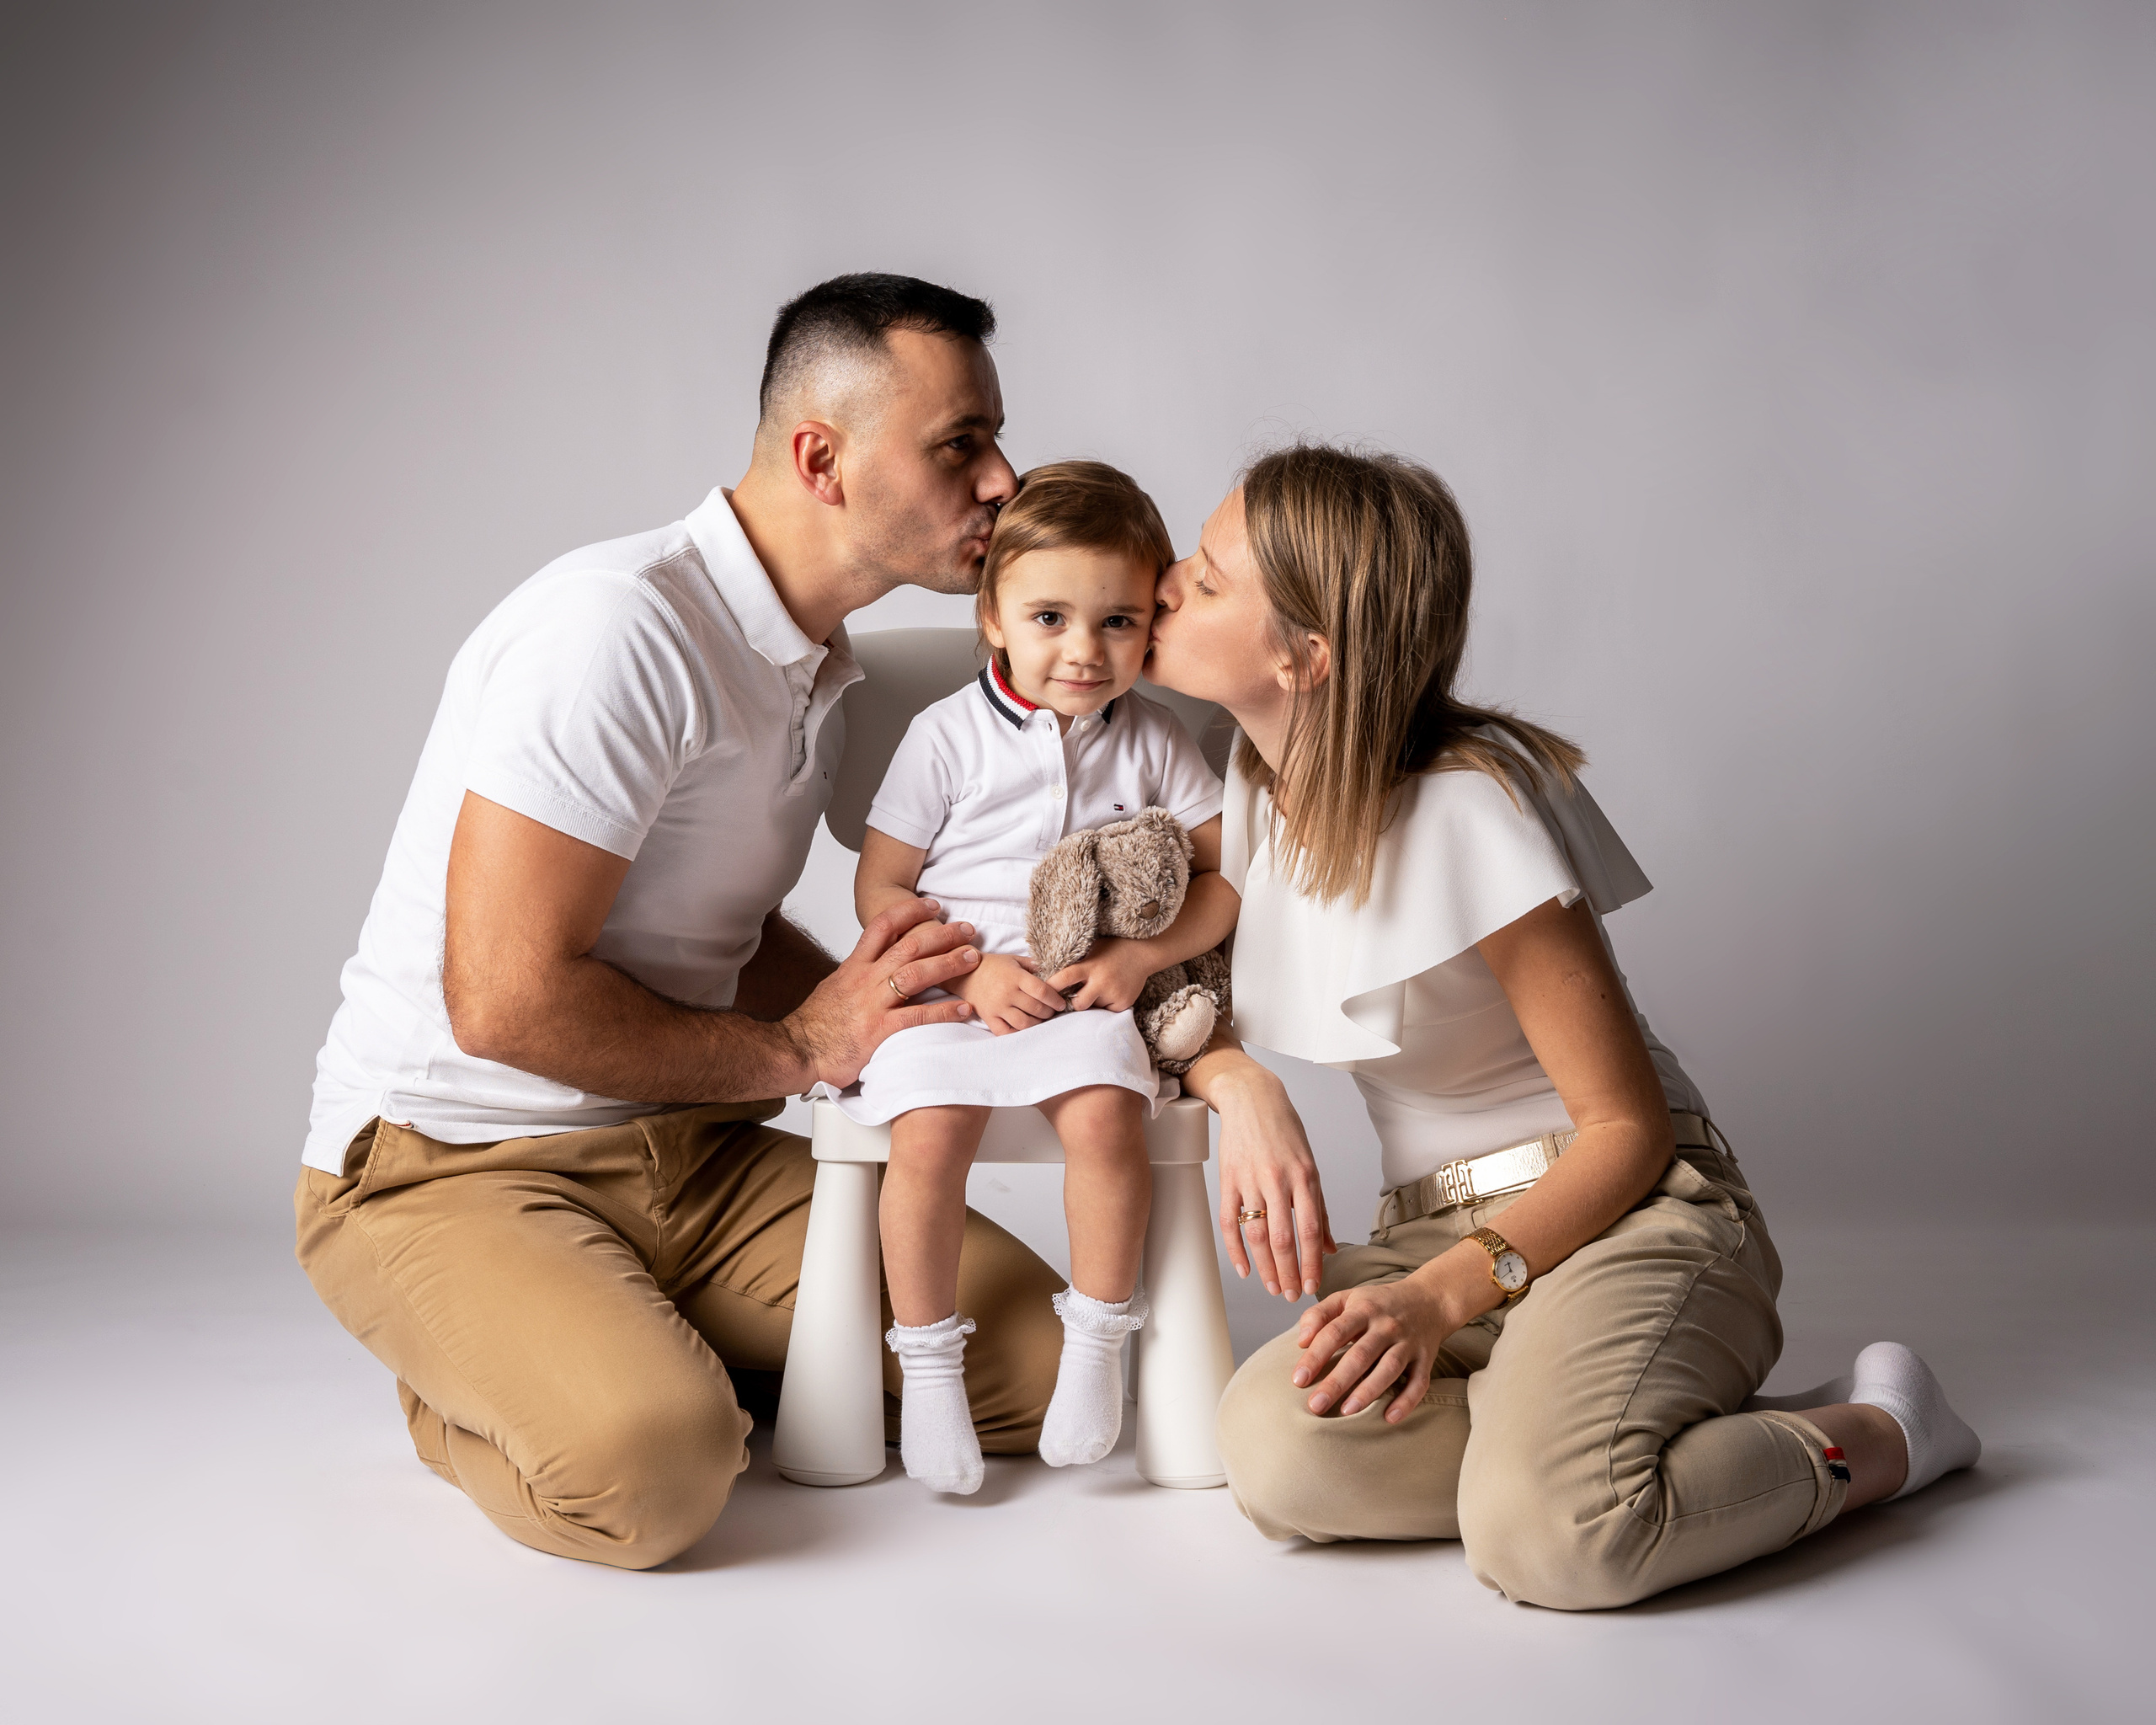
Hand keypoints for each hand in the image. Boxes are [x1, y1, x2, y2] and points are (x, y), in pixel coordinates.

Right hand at [783, 898, 980, 1087]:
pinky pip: (918, 1016)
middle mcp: (865, 979)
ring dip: (949, 964)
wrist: (798, 1051)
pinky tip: (963, 1008)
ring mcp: (873, 1004)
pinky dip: (944, 1011)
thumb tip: (878, 961)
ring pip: (916, 974)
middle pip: (909, 946)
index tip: (933, 906)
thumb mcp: (836, 986)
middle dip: (942, 935)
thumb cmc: (817, 1023)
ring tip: (973, 958)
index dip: (910, 911)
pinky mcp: (879, 1031)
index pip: (883, 926)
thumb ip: (860, 972)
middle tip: (968, 931)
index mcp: (855, 966)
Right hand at [945, 951, 1067, 1036]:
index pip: (1041, 991)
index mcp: (1015, 977)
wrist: (965, 974)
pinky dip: (1018, 1033)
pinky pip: (1006, 1032)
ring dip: (1037, 1024)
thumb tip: (1055, 974)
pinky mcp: (988, 1018)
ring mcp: (997, 1007)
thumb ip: (1034, 966)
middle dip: (1049, 1012)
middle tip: (1052, 1011)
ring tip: (1040, 1019)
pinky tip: (1024, 1028)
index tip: (1061, 1003)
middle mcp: (1007, 993)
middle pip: (1036, 1008)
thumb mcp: (1014, 960)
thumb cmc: (994, 966)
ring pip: (1024, 1023)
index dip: (1055, 999)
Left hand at [1044, 938, 1156, 1012]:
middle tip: (1075, 998)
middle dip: (1074, 1003)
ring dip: (1092, 1004)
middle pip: (1078, 1004)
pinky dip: (1106, 1005)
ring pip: (1093, 1009)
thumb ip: (1078, 964)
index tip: (1042, 993)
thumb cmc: (1113, 949)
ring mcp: (1113, 994)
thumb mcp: (1093, 950)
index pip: (1065, 978)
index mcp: (1090, 966)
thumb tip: (1052, 973)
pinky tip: (1111, 993)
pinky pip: (1107, 1012)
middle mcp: (1101, 981)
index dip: (1051, 987)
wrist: (1143, 953)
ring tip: (1099, 991)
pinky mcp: (1123, 1003)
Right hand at [1209, 1057, 1334, 1297]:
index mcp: (1304, 1177)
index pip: (1310, 1230)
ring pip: (1256, 1234)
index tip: (1312, 1286)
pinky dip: (1235, 1249)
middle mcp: (1278, 1180)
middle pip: (1283, 1238)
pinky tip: (1244, 1268)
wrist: (1251, 1098)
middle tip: (1289, 1295)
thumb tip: (1330, 1247)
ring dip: (1264, 1266)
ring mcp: (1250, 1180)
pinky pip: (1229, 1221)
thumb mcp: (1310, 1165)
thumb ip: (1319, 1208)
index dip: (1311, 1262)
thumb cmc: (1284, 1131)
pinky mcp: (1228, 1180)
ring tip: (1271, 1287)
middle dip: (1287, 1272)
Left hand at [1292, 1267, 1462, 1421]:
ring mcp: (1408, 1343)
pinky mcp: (1426, 1359)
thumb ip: (1320, 1315)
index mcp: (1363, 1309)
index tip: (1298, 1379)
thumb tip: (1300, 1341)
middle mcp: (1386, 1326)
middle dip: (1337, 1382)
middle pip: (1360, 1355)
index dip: (1315, 1356)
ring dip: (1368, 1391)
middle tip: (1315, 1405)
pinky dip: (1406, 1401)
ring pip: (1388, 1368)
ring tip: (1346, 1412)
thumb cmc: (1378, 1303)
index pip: (1335, 1332)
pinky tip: (1389, 1418)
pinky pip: (1419, 1382)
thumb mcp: (1348, 1298)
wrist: (1430, 1299)